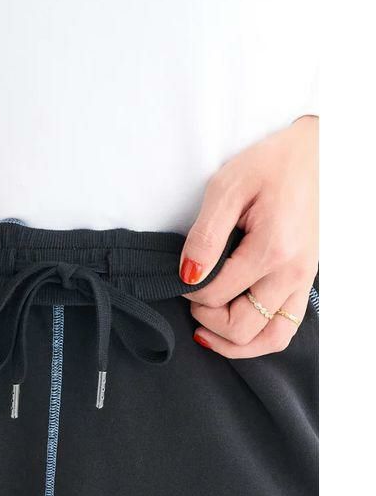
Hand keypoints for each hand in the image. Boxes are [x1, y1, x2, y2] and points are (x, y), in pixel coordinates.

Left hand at [180, 116, 317, 357]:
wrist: (315, 153)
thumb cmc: (270, 165)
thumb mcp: (226, 188)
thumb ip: (205, 236)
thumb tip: (188, 275)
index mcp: (272, 250)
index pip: (215, 295)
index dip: (187, 292)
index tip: (178, 275)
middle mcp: (292, 274)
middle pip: (241, 327)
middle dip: (206, 319)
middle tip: (191, 296)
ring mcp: (302, 281)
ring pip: (268, 339)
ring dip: (232, 342)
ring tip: (206, 326)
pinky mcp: (304, 282)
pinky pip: (284, 329)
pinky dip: (257, 338)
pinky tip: (233, 330)